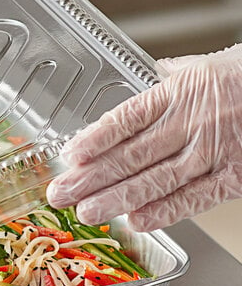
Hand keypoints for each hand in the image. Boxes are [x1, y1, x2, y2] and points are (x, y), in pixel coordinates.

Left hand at [46, 44, 241, 230]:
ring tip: (87, 211)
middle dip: (90, 177)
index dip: (94, 139)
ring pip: (154, 180)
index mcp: (177, 93)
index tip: (69, 156)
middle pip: (130, 154)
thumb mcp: (206, 65)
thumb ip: (173, 74)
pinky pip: (193, 197)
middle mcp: (189, 123)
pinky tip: (136, 221)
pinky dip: (163, 212)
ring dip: (116, 198)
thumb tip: (153, 73)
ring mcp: (211, 152)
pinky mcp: (233, 177)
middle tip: (61, 193)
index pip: (125, 119)